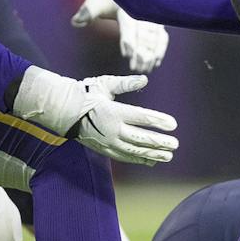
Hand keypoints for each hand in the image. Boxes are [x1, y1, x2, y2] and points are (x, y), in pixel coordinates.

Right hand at [11, 67, 178, 165]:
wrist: (64, 112)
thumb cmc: (87, 94)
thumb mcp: (105, 84)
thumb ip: (125, 83)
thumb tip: (144, 79)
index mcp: (114, 111)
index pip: (141, 117)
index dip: (159, 121)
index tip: (174, 124)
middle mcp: (112, 129)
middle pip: (140, 138)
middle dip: (160, 142)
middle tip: (175, 144)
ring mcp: (108, 142)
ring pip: (134, 150)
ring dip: (153, 154)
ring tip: (168, 155)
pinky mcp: (104, 149)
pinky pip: (124, 156)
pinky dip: (139, 159)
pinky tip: (152, 161)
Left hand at [71, 0, 170, 72]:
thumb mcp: (96, 1)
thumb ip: (87, 12)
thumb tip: (75, 22)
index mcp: (128, 7)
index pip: (129, 26)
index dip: (129, 40)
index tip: (127, 54)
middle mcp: (143, 13)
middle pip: (144, 35)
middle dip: (141, 52)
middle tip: (137, 68)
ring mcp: (152, 18)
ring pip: (155, 38)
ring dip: (151, 55)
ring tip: (145, 69)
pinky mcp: (157, 23)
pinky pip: (162, 37)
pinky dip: (160, 50)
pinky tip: (155, 63)